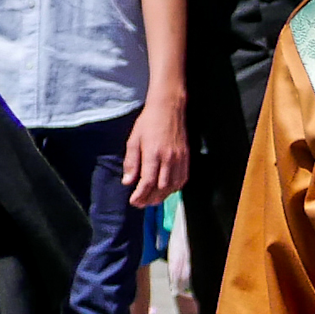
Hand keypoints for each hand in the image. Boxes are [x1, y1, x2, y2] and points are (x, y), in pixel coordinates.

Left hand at [122, 89, 189, 209]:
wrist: (168, 109)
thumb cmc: (148, 123)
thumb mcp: (133, 140)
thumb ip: (131, 162)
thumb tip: (128, 181)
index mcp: (153, 154)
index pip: (148, 181)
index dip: (140, 195)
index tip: (134, 201)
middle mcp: (169, 159)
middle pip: (161, 187)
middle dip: (150, 199)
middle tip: (141, 204)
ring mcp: (180, 159)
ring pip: (173, 186)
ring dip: (163, 196)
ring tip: (152, 200)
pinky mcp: (186, 158)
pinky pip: (183, 179)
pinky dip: (175, 188)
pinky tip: (167, 190)